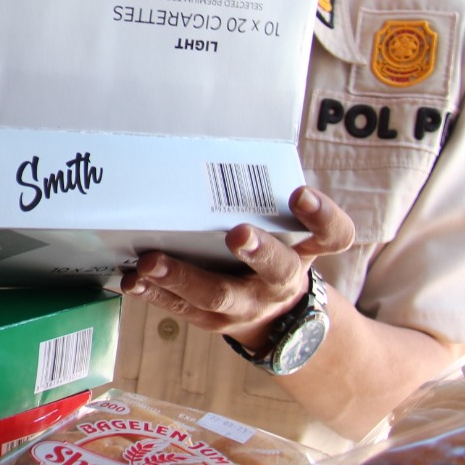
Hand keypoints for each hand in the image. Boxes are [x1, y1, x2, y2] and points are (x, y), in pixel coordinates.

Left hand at [120, 186, 355, 349]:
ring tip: (151, 262)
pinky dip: (154, 293)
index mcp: (304, 253)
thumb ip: (265, 201)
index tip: (301, 194)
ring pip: (217, 296)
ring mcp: (245, 305)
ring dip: (182, 278)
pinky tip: (132, 280)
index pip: (332, 235)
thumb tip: (216, 145)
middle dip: (257, 251)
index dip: (322, 216)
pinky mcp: (211, 318)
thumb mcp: (286, 232)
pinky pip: (182, 308)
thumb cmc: (271, 256)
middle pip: (276, 269)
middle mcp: (280, 282)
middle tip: (238, 233)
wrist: (274, 318)